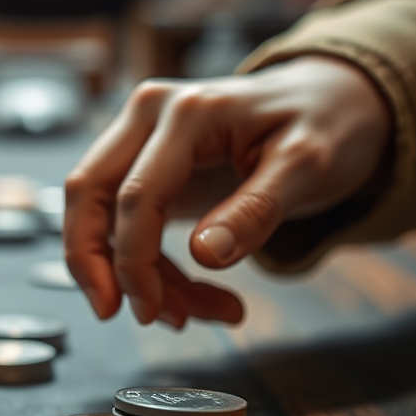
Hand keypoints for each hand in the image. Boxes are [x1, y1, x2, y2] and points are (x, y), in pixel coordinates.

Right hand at [64, 56, 392, 327]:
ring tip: (189, 314)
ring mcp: (140, 133)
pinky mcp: (142, 160)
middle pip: (88, 191)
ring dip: (129, 271)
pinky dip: (147, 263)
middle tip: (112, 313)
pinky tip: (188, 294)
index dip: (133, 261)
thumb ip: (255, 210)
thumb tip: (205, 255)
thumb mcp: (307, 168)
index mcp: (188, 112)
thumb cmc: (322, 124)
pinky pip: (123, 217)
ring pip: (100, 210)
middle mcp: (150, 113)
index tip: (152, 311)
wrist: (328, 101)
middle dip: (92, 262)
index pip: (136, 194)